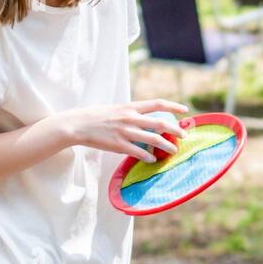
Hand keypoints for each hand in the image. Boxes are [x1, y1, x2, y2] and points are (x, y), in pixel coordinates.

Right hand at [59, 100, 188, 161]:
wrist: (77, 124)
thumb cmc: (96, 116)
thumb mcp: (116, 109)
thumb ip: (131, 113)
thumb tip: (144, 117)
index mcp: (130, 107)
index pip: (157, 104)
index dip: (173, 106)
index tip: (184, 110)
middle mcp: (130, 118)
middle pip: (160, 123)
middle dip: (175, 130)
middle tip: (184, 135)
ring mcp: (125, 132)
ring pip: (153, 139)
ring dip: (167, 146)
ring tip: (173, 150)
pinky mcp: (118, 145)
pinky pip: (138, 152)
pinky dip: (148, 156)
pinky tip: (153, 159)